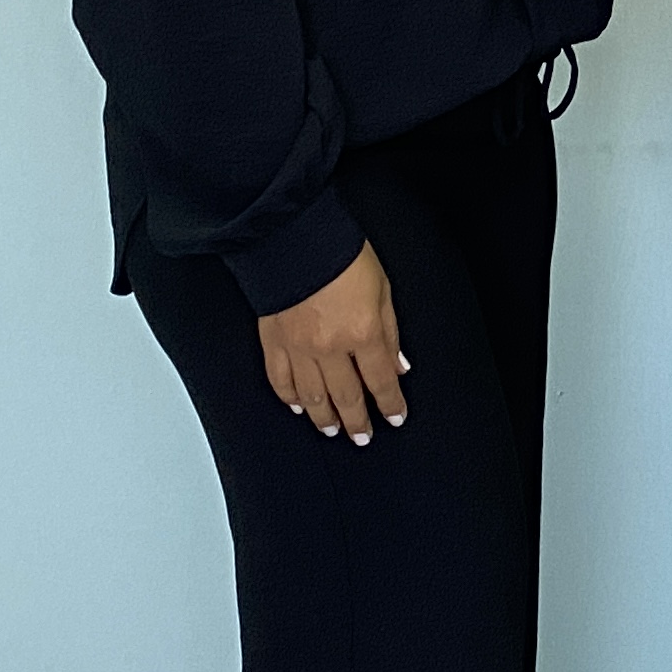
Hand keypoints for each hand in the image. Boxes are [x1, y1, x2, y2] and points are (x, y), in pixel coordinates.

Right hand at [260, 244, 407, 444]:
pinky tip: (298, 407)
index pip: (381, 381)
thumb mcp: (382, 289)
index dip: (390, 404)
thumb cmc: (341, 255)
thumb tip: (398, 365)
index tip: (395, 417)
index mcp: (362, 333)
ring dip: (324, 418)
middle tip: (363, 436)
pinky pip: (280, 380)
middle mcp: (330, 347)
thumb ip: (390, 332)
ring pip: (312, 397)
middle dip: (358, 422)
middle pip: (347, 397)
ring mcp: (298, 347)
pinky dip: (289, 398)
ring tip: (332, 430)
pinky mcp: (273, 341)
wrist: (294, 235)